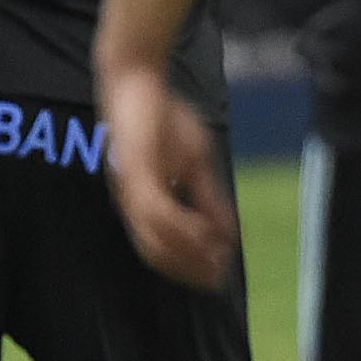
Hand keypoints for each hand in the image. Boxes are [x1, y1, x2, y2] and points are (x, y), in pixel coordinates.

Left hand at [102, 64, 237, 290]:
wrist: (137, 80)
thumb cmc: (163, 117)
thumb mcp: (194, 161)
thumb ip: (207, 197)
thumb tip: (229, 233)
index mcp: (143, 201)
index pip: (161, 248)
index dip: (189, 267)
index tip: (218, 277)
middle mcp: (132, 200)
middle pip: (154, 251)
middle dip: (188, 269)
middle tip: (217, 280)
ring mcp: (131, 185)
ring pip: (153, 236)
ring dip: (187, 253)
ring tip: (214, 262)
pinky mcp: (134, 167)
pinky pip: (153, 208)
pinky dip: (179, 226)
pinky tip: (202, 232)